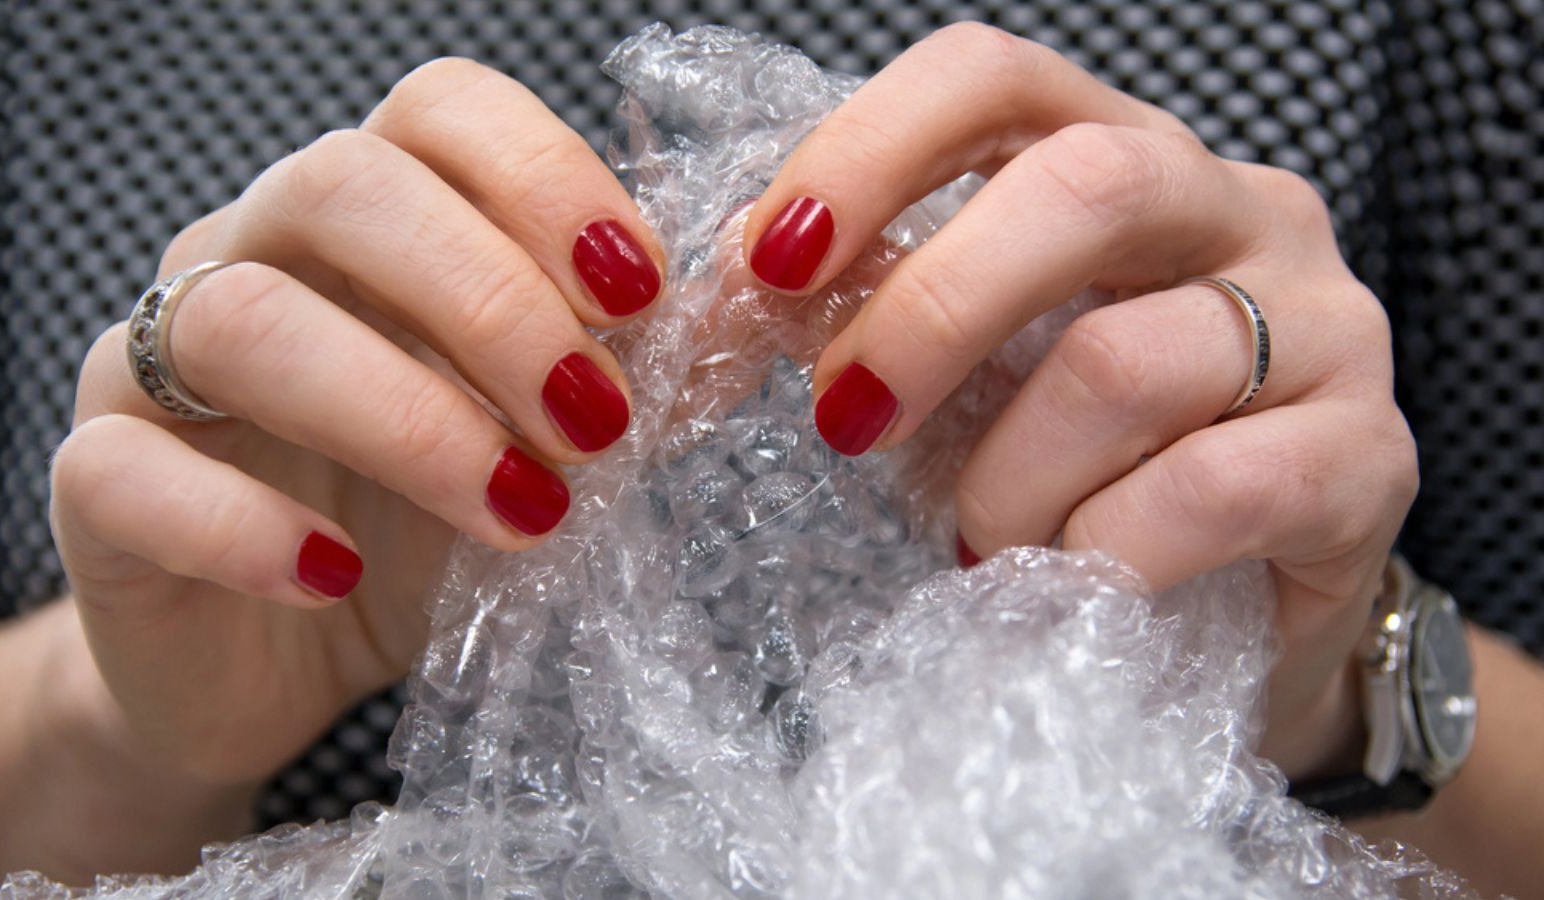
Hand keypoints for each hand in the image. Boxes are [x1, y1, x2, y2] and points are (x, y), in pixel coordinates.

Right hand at [48, 58, 663, 785]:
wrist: (279, 663)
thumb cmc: (423, 530)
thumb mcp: (551, 448)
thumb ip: (643, 373)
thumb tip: (755, 307)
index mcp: (372, 220)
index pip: (438, 110)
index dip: (543, 178)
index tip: (639, 293)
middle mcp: (254, 253)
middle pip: (343, 187)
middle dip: (489, 300)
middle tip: (594, 421)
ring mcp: (156, 362)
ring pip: (240, 322)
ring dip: (403, 414)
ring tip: (522, 512)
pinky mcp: (98, 484)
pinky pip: (129, 469)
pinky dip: (246, 526)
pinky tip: (340, 576)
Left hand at [743, 24, 1416, 777]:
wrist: (1240, 611)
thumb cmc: (1081, 473)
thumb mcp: (969, 374)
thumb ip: (876, 317)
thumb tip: (738, 294)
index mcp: (1123, 160)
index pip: (997, 80)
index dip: (871, 150)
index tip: (775, 261)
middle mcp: (1239, 209)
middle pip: (1082, 188)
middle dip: (932, 311)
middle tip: (847, 421)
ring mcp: (1322, 324)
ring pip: (1127, 361)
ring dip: (1008, 477)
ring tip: (977, 541)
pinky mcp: (1371, 456)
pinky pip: (1212, 487)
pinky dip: (1101, 548)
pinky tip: (1072, 577)